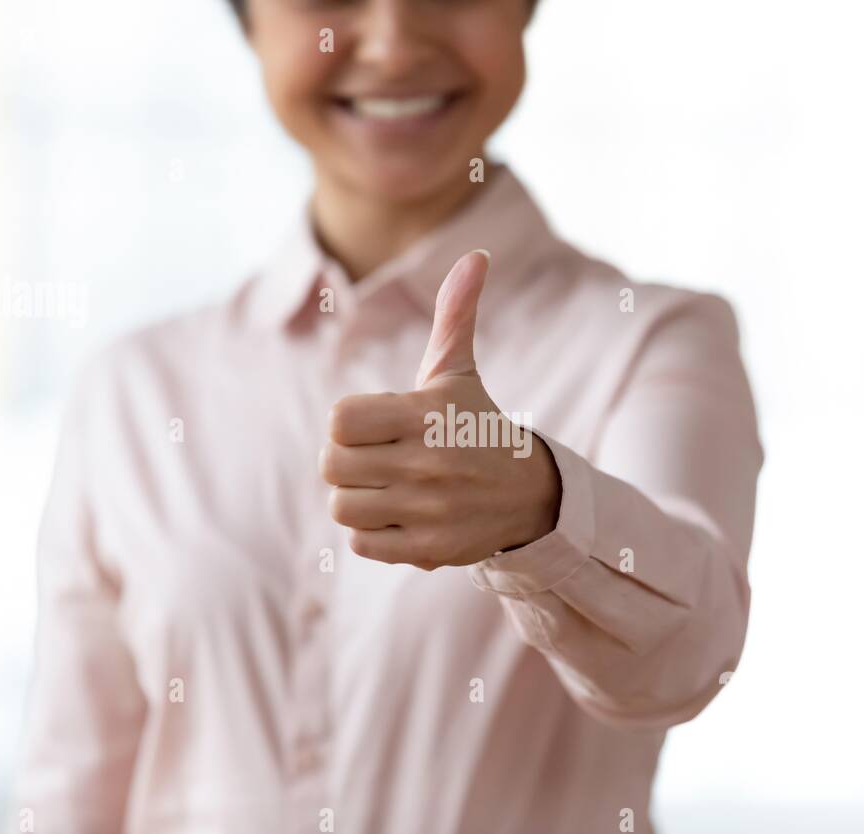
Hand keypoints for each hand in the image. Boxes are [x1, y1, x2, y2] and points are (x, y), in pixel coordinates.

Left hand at [320, 250, 561, 570]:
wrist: (531, 495)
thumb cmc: (478, 425)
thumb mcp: (460, 373)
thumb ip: (456, 315)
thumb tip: (476, 256)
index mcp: (426, 415)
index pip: (339, 422)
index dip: (346, 424)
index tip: (372, 425)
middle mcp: (427, 463)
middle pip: (332, 467)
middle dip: (346, 461)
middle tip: (375, 458)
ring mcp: (429, 508)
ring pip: (343, 508)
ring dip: (357, 499)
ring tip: (386, 488)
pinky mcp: (430, 548)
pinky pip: (363, 544)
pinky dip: (372, 533)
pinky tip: (399, 516)